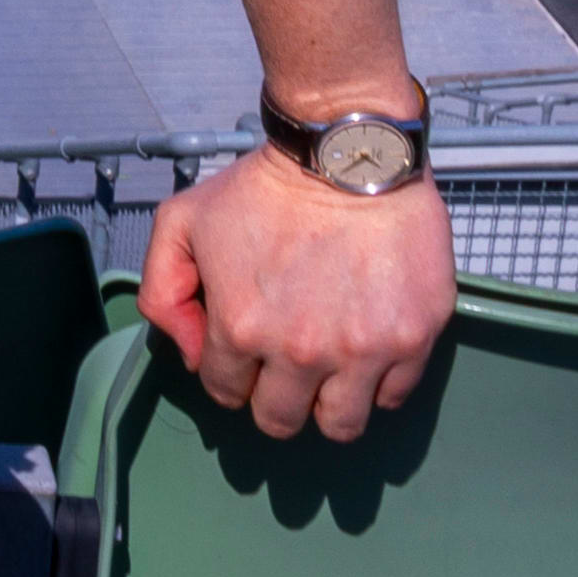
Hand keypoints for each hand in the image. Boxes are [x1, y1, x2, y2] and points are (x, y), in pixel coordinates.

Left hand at [140, 145, 449, 440]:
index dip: (231, 373)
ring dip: (328, 405)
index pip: (226, 391)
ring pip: (341, 425)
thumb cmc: (266, 185)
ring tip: (328, 369)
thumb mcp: (182, 221)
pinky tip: (365, 347)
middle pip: (281, 421)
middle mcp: (302, 351)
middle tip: (285, 365)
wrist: (348, 151)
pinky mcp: (413, 338)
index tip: (246, 350)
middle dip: (275, 398)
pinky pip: (393, 397)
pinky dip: (377, 383)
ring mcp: (363, 350)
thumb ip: (163, 291)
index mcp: (242, 328)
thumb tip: (191, 353)